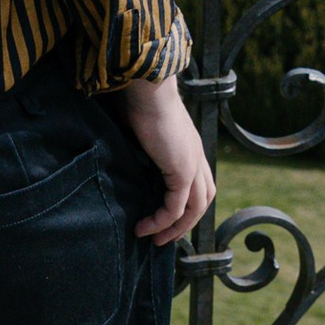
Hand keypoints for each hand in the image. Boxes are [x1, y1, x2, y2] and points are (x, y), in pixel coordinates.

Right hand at [121, 74, 212, 246]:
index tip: (164, 214)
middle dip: (186, 222)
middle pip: (202, 199)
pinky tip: (145, 227)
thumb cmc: (138, 96)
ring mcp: (193, 164)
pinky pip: (176, 207)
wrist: (147, 85)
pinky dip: (162, 221)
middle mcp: (196, 156)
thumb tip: (122, 150)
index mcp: (189, 145)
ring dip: (176, 228)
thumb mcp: (140, 125)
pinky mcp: (182, 171)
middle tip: (164, 236)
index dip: (186, 202)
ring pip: (194, 209)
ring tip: (155, 239)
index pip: (197, 182)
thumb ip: (140, 142)